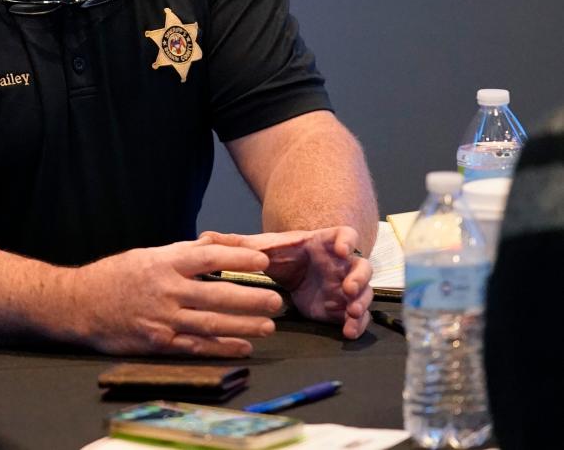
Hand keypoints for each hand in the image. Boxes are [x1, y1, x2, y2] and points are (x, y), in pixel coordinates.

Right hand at [66, 239, 284, 357]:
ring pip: (212, 324)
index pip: (208, 257)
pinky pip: (196, 346)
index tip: (264, 259)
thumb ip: (182, 254)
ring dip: (244, 326)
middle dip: (251, 299)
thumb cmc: (115, 276)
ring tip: (268, 326)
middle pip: (217, 295)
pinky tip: (242, 346)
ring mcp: (162, 319)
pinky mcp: (158, 342)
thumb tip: (219, 246)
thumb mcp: (147, 255)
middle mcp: (165, 290)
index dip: (239, 258)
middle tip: (277, 301)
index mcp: (163, 263)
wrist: (79, 304)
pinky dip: (222, 347)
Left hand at [198, 227, 371, 338]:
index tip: (342, 249)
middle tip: (348, 288)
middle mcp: (340, 264)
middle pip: (361, 267)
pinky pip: (357, 316)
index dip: (347, 241)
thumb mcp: (262, 248)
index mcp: (324, 243)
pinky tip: (347, 331)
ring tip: (350, 313)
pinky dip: (356, 324)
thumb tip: (204, 235)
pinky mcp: (341, 308)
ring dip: (361, 302)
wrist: (292, 271)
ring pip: (363, 293)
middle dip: (358, 278)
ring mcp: (344, 286)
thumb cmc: (282, 254)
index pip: (345, 235)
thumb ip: (238, 243)